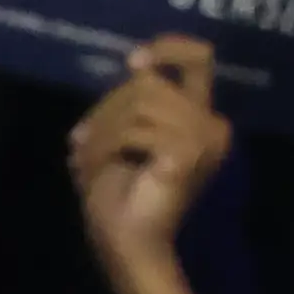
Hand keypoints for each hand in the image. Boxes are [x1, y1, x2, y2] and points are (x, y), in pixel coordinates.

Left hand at [68, 36, 231, 284]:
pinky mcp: (186, 154)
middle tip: (81, 141)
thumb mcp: (125, 136)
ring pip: (138, 103)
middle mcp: (211, 125)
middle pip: (150, 84)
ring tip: (84, 157)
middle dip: (107, 108)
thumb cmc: (122, 197)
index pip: (199, 59)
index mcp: (199, 118)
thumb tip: (134, 67)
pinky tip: (93, 167)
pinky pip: (135, 130)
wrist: (126, 244)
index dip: (168, 48)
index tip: (133, 62)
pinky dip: (105, 146)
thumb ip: (135, 102)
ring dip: (102, 129)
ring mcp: (203, 140)